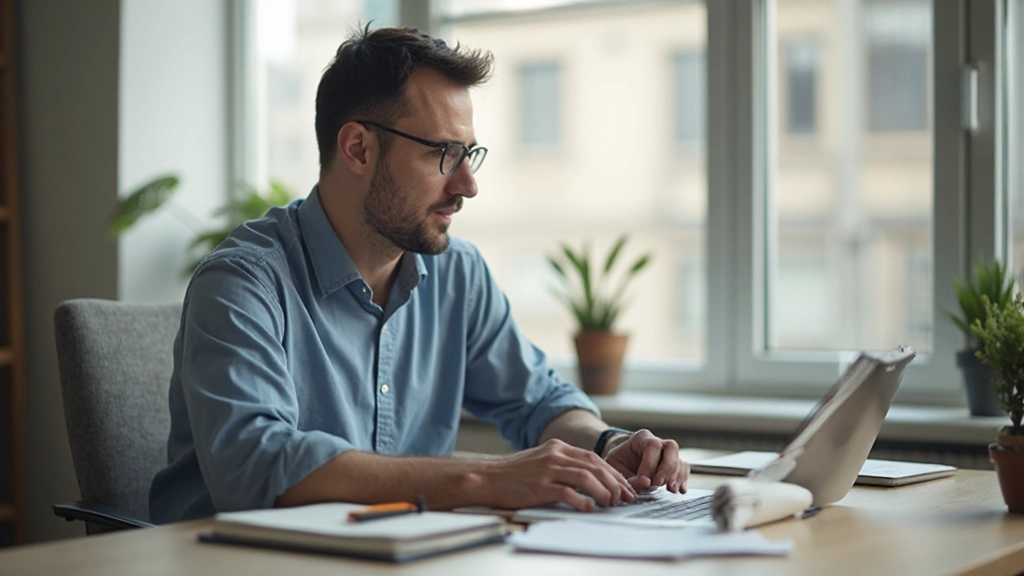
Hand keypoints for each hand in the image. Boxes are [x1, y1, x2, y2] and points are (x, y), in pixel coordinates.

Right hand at [475, 439, 635, 510]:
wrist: (486, 478)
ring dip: (603, 491)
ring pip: (586, 477)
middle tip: (625, 497)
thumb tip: (588, 480)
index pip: (594, 458)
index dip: (613, 473)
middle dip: (614, 482)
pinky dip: (581, 500)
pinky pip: (567, 493)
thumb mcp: (541, 460)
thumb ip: (563, 465)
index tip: (624, 486)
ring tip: (611, 503)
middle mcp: (555, 455)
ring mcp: (547, 470)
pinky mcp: (539, 486)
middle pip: (595, 466)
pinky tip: (589, 508)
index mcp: (558, 447)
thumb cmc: (513, 474)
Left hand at [604, 429, 688, 492]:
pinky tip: (680, 489)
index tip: (644, 481)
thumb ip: (628, 477)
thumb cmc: (618, 461)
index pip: (652, 446)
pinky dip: (682, 479)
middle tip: (659, 484)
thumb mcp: (615, 466)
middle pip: (671, 449)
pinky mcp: (673, 464)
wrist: (621, 460)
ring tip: (671, 490)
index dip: (650, 464)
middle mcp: (658, 442)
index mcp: (641, 438)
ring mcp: (668, 453)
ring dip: (676, 476)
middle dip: (666, 468)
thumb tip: (646, 484)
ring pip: (678, 460)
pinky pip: (683, 469)